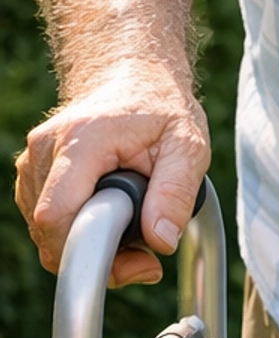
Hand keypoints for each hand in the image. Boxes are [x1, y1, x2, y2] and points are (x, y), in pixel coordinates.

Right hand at [16, 69, 210, 287]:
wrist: (131, 75)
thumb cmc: (159, 106)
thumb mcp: (188, 144)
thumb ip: (177, 191)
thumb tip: (161, 240)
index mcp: (82, 139)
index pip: (58, 214)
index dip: (92, 252)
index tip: (140, 261)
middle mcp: (45, 150)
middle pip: (52, 232)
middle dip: (99, 255)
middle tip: (146, 254)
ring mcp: (32, 163)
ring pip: (48, 233)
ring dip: (89, 244)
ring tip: (132, 224)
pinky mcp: (32, 176)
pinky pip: (47, 224)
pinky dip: (76, 232)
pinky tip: (108, 216)